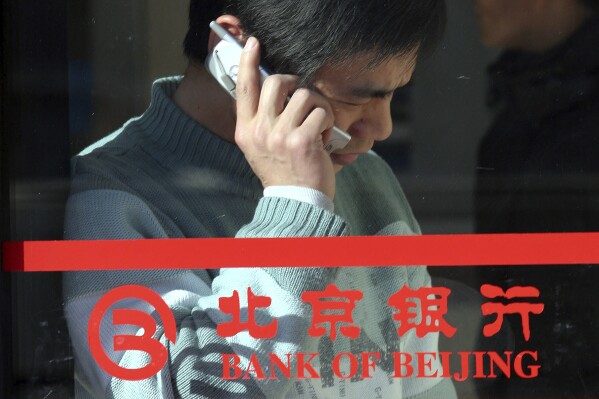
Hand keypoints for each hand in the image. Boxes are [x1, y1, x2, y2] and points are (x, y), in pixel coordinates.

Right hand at [234, 37, 336, 199]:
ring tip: (318, 125)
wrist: (297, 203)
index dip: (248, 62)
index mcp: (245, 131)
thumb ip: (261, 121)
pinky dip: (328, 123)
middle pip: (277, 81)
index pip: (243, 88)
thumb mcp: (260, 148)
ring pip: (305, 95)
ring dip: (318, 106)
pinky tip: (324, 139)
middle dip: (297, 83)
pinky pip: (321, 113)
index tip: (254, 43)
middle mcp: (259, 131)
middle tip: (305, 98)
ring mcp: (279, 136)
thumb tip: (270, 89)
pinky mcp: (302, 141)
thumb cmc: (284, 173)